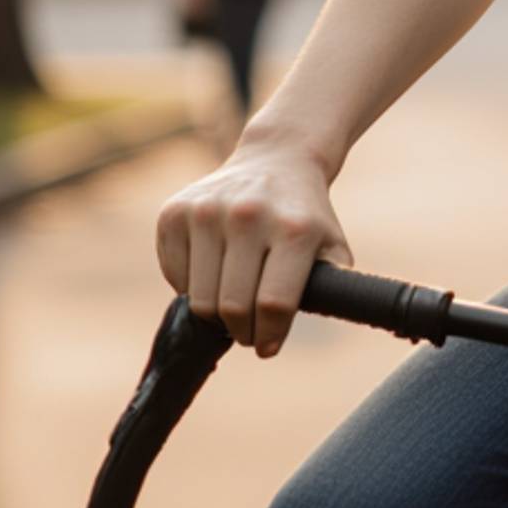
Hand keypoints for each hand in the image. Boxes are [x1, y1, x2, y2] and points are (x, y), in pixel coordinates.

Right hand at [155, 130, 352, 358]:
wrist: (276, 160)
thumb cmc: (304, 215)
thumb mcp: (331, 245)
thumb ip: (334, 285)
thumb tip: (326, 316)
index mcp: (294, 228)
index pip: (273, 303)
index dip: (268, 336)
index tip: (267, 347)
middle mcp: (248, 215)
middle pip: (232, 307)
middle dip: (242, 331)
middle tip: (248, 332)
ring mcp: (206, 211)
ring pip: (199, 299)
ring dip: (215, 316)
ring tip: (233, 306)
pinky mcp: (174, 213)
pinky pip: (175, 277)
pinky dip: (192, 289)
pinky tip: (213, 274)